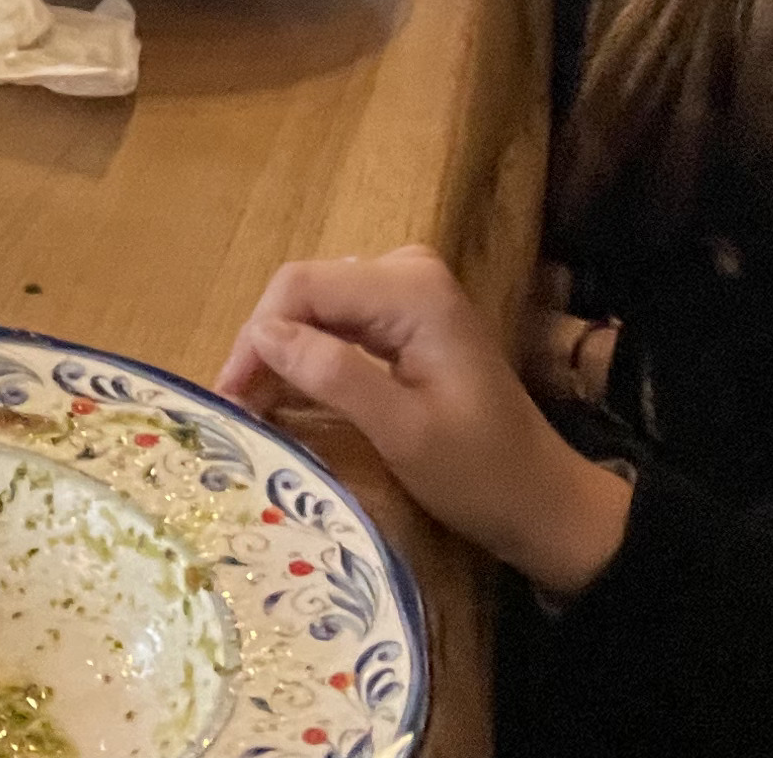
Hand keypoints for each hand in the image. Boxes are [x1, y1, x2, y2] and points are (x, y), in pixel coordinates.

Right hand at [216, 250, 633, 601]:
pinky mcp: (409, 319)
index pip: (303, 287)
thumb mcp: (402, 431)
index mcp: (412, 289)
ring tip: (252, 406)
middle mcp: (409, 272)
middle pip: (307, 290)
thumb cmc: (480, 474)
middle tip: (236, 409)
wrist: (543, 501)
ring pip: (318, 306)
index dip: (257, 336)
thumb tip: (262, 335)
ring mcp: (411, 293)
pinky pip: (341, 323)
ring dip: (283, 352)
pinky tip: (287, 394)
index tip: (229, 397)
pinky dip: (311, 357)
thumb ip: (332, 375)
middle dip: (265, 344)